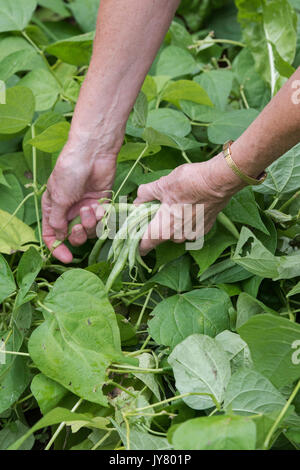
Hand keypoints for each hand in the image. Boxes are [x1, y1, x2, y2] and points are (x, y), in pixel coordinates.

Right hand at [42, 144, 116, 263]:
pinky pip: (102, 220)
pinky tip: (100, 206)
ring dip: (90, 224)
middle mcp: (69, 210)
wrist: (92, 154)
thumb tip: (60, 237)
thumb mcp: (58, 198)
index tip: (67, 257)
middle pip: (73, 236)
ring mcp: (86, 207)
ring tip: (90, 210)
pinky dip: (101, 217)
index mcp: (54, 208)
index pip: (52, 235)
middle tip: (79, 226)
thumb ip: (58, 220)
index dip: (58, 248)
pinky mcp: (102, 203)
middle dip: (78, 236)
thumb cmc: (70, 171)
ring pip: (90, 230)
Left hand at [134, 153, 243, 254]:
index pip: (144, 245)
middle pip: (161, 236)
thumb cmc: (188, 183)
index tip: (131, 240)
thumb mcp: (161, 185)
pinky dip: (186, 220)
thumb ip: (145, 194)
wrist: (218, 181)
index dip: (136, 244)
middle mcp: (178, 237)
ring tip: (173, 204)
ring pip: (176, 232)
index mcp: (163, 230)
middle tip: (153, 209)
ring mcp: (193, 234)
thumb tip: (137, 200)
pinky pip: (190, 228)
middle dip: (156, 225)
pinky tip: (188, 205)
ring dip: (172, 223)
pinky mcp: (205, 228)